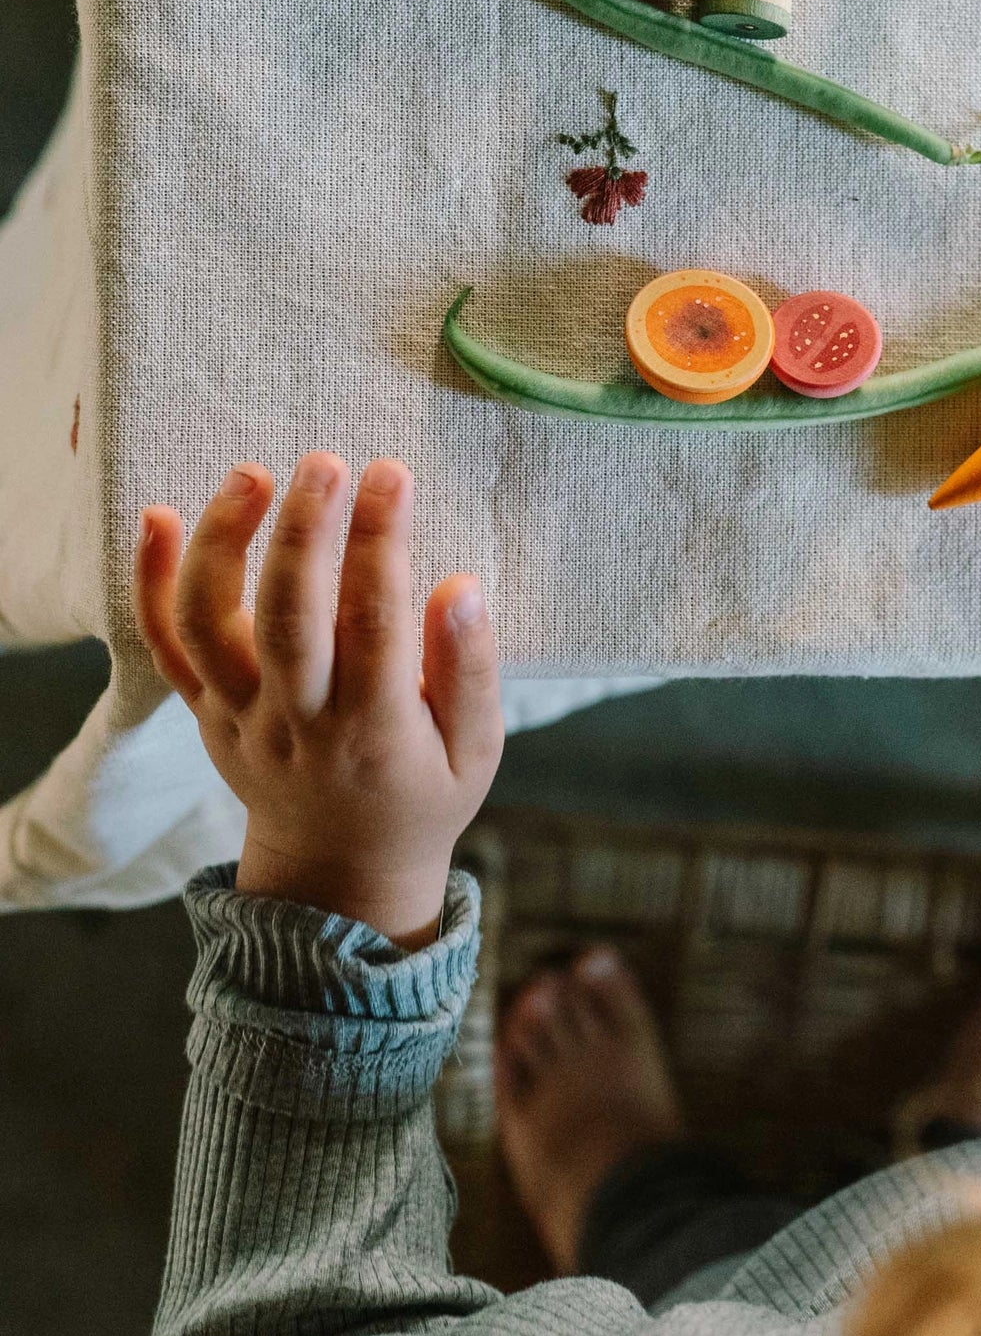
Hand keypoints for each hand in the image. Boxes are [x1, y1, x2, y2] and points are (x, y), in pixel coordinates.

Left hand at [134, 454, 503, 949]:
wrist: (338, 872)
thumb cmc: (421, 798)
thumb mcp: (475, 752)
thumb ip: (472, 672)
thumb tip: (461, 586)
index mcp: (375, 733)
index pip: (373, 623)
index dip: (380, 544)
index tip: (391, 475)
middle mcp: (297, 723)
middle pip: (287, 617)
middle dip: (304, 532)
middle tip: (327, 463)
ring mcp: (238, 716)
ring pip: (209, 625)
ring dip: (222, 543)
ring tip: (253, 475)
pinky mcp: (204, 711)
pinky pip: (164, 646)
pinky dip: (150, 581)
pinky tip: (160, 515)